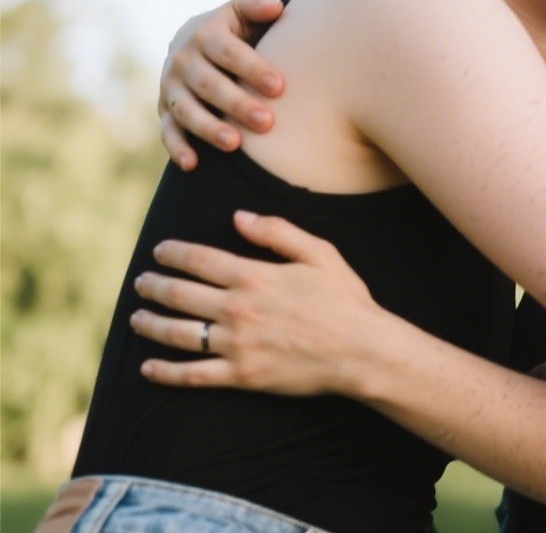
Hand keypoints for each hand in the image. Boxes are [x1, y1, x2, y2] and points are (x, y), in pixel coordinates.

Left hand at [130, 210, 384, 395]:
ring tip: (136, 318)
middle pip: (179, 294)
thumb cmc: (345, 300)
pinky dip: (165, 372)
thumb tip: (239, 217)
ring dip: (150, 324)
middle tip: (141, 282)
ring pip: (177, 333)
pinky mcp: (241, 375)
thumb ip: (278, 232)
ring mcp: (236, 345)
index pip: (198, 260)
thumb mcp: (320, 253)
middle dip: (153, 286)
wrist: (362, 351)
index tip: (159, 251)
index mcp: (254, 276)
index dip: (172, 253)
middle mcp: (237, 309)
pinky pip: (192, 374)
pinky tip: (147, 368)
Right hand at [160, 0, 284, 169]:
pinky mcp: (164, 110)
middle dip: (237, 104)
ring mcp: (171, 87)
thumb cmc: (233, 30)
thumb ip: (256, 6)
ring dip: (209, 128)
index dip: (252, 68)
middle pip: (209, 85)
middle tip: (267, 123)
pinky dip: (176, 147)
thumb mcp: (241, 12)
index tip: (279, 86)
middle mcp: (183, 61)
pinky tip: (192, 164)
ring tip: (236, 145)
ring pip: (186, 110)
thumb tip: (277, 8)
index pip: (228, 52)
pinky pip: (167, 131)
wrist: (193, 43)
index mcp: (205, 34)